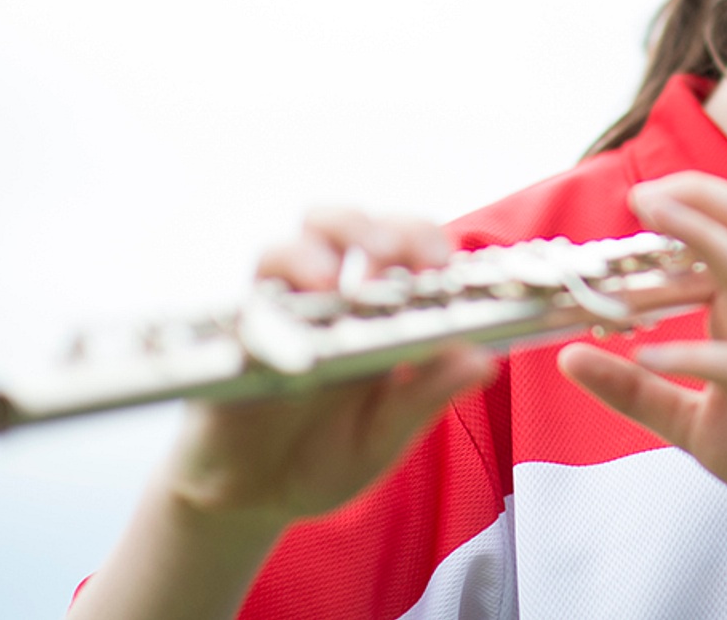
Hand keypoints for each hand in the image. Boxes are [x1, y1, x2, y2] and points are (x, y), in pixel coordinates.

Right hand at [165, 209, 495, 524]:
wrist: (246, 499)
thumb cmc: (321, 462)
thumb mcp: (382, 437)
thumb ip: (425, 398)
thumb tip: (483, 361)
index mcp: (384, 320)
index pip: (412, 255)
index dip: (429, 247)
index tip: (441, 266)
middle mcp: (339, 301)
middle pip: (363, 227)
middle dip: (389, 229)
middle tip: (397, 258)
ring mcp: (291, 306)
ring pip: (306, 233)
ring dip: (336, 236)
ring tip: (345, 278)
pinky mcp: (244, 326)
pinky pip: (258, 283)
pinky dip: (283, 283)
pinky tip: (306, 306)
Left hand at [556, 173, 726, 553]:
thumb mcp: (690, 423)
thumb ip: (633, 390)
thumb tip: (569, 357)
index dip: (693, 208)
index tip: (640, 198)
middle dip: (705, 202)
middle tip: (644, 193)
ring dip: (707, 243)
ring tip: (655, 221)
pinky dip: (697, 356)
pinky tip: (648, 354)